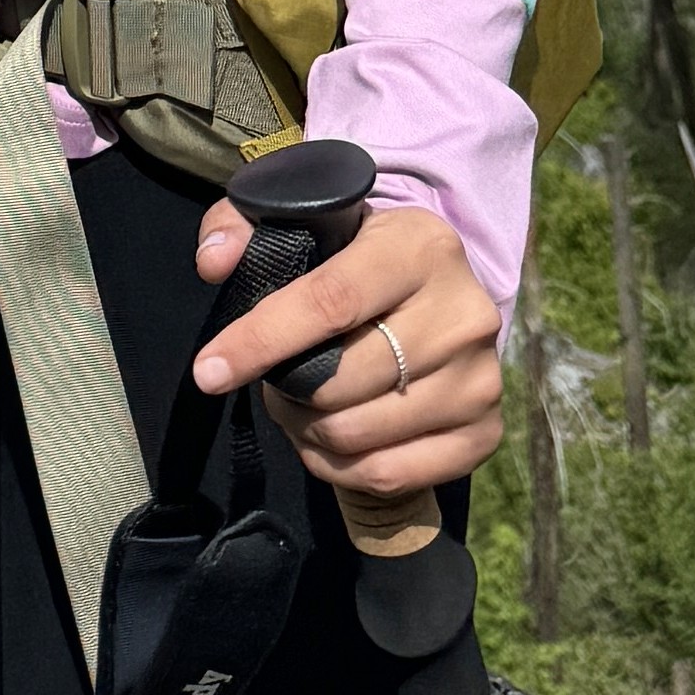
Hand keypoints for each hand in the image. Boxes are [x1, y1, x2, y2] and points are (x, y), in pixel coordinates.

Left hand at [187, 188, 505, 511]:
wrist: (436, 293)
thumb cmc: (355, 256)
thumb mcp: (303, 220)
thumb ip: (242, 227)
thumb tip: (214, 263)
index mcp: (420, 245)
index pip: (328, 302)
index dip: (260, 340)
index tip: (209, 371)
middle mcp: (464, 312)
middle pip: (339, 382)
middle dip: (285, 392)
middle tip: (273, 382)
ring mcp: (480, 379)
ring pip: (359, 434)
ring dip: (307, 431)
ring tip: (300, 406)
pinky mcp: (486, 434)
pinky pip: (389, 475)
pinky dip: (340, 469)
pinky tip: (326, 441)